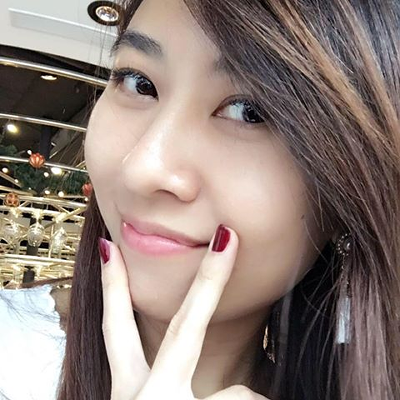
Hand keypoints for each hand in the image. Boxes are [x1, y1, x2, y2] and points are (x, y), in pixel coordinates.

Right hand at [99, 225, 269, 399]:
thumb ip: (173, 388)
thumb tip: (222, 384)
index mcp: (128, 390)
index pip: (116, 327)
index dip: (113, 284)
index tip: (109, 245)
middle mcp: (144, 394)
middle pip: (184, 326)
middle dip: (209, 279)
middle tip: (228, 236)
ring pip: (239, 393)